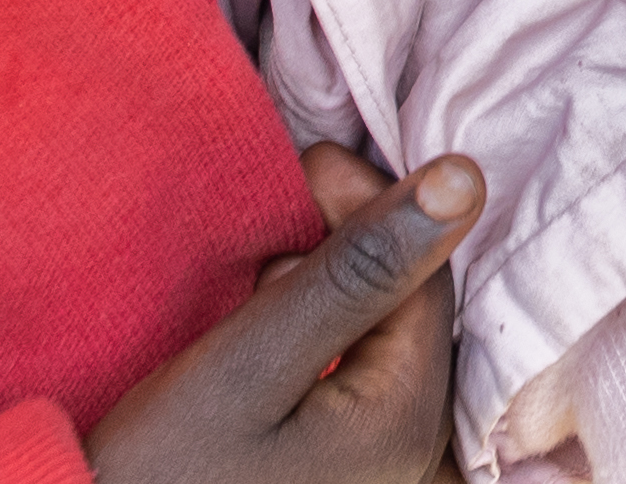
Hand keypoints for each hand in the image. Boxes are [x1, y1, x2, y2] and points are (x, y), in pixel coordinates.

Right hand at [85, 144, 482, 483]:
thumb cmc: (160, 472)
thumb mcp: (247, 363)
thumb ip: (355, 272)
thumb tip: (465, 180)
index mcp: (408, 416)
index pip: (428, 265)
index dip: (370, 200)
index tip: (297, 172)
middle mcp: (417, 447)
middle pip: (411, 300)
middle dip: (346, 245)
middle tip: (267, 233)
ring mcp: (383, 461)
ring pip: (382, 331)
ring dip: (328, 287)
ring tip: (255, 289)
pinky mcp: (345, 464)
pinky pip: (357, 371)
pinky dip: (320, 332)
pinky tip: (266, 332)